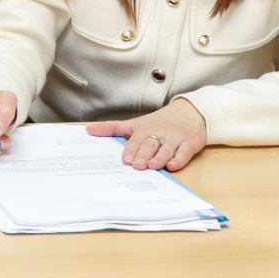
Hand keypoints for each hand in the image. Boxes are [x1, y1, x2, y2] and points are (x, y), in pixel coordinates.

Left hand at [86, 95, 206, 170]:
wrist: (190, 111)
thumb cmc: (159, 121)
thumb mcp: (135, 123)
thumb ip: (113, 128)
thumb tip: (88, 130)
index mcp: (144, 128)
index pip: (136, 141)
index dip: (131, 150)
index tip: (125, 160)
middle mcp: (160, 132)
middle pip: (150, 145)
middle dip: (143, 155)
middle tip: (137, 166)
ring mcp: (175, 138)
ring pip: (166, 149)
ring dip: (160, 158)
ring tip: (152, 166)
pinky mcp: (190, 143)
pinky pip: (184, 152)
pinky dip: (179, 159)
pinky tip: (173, 166)